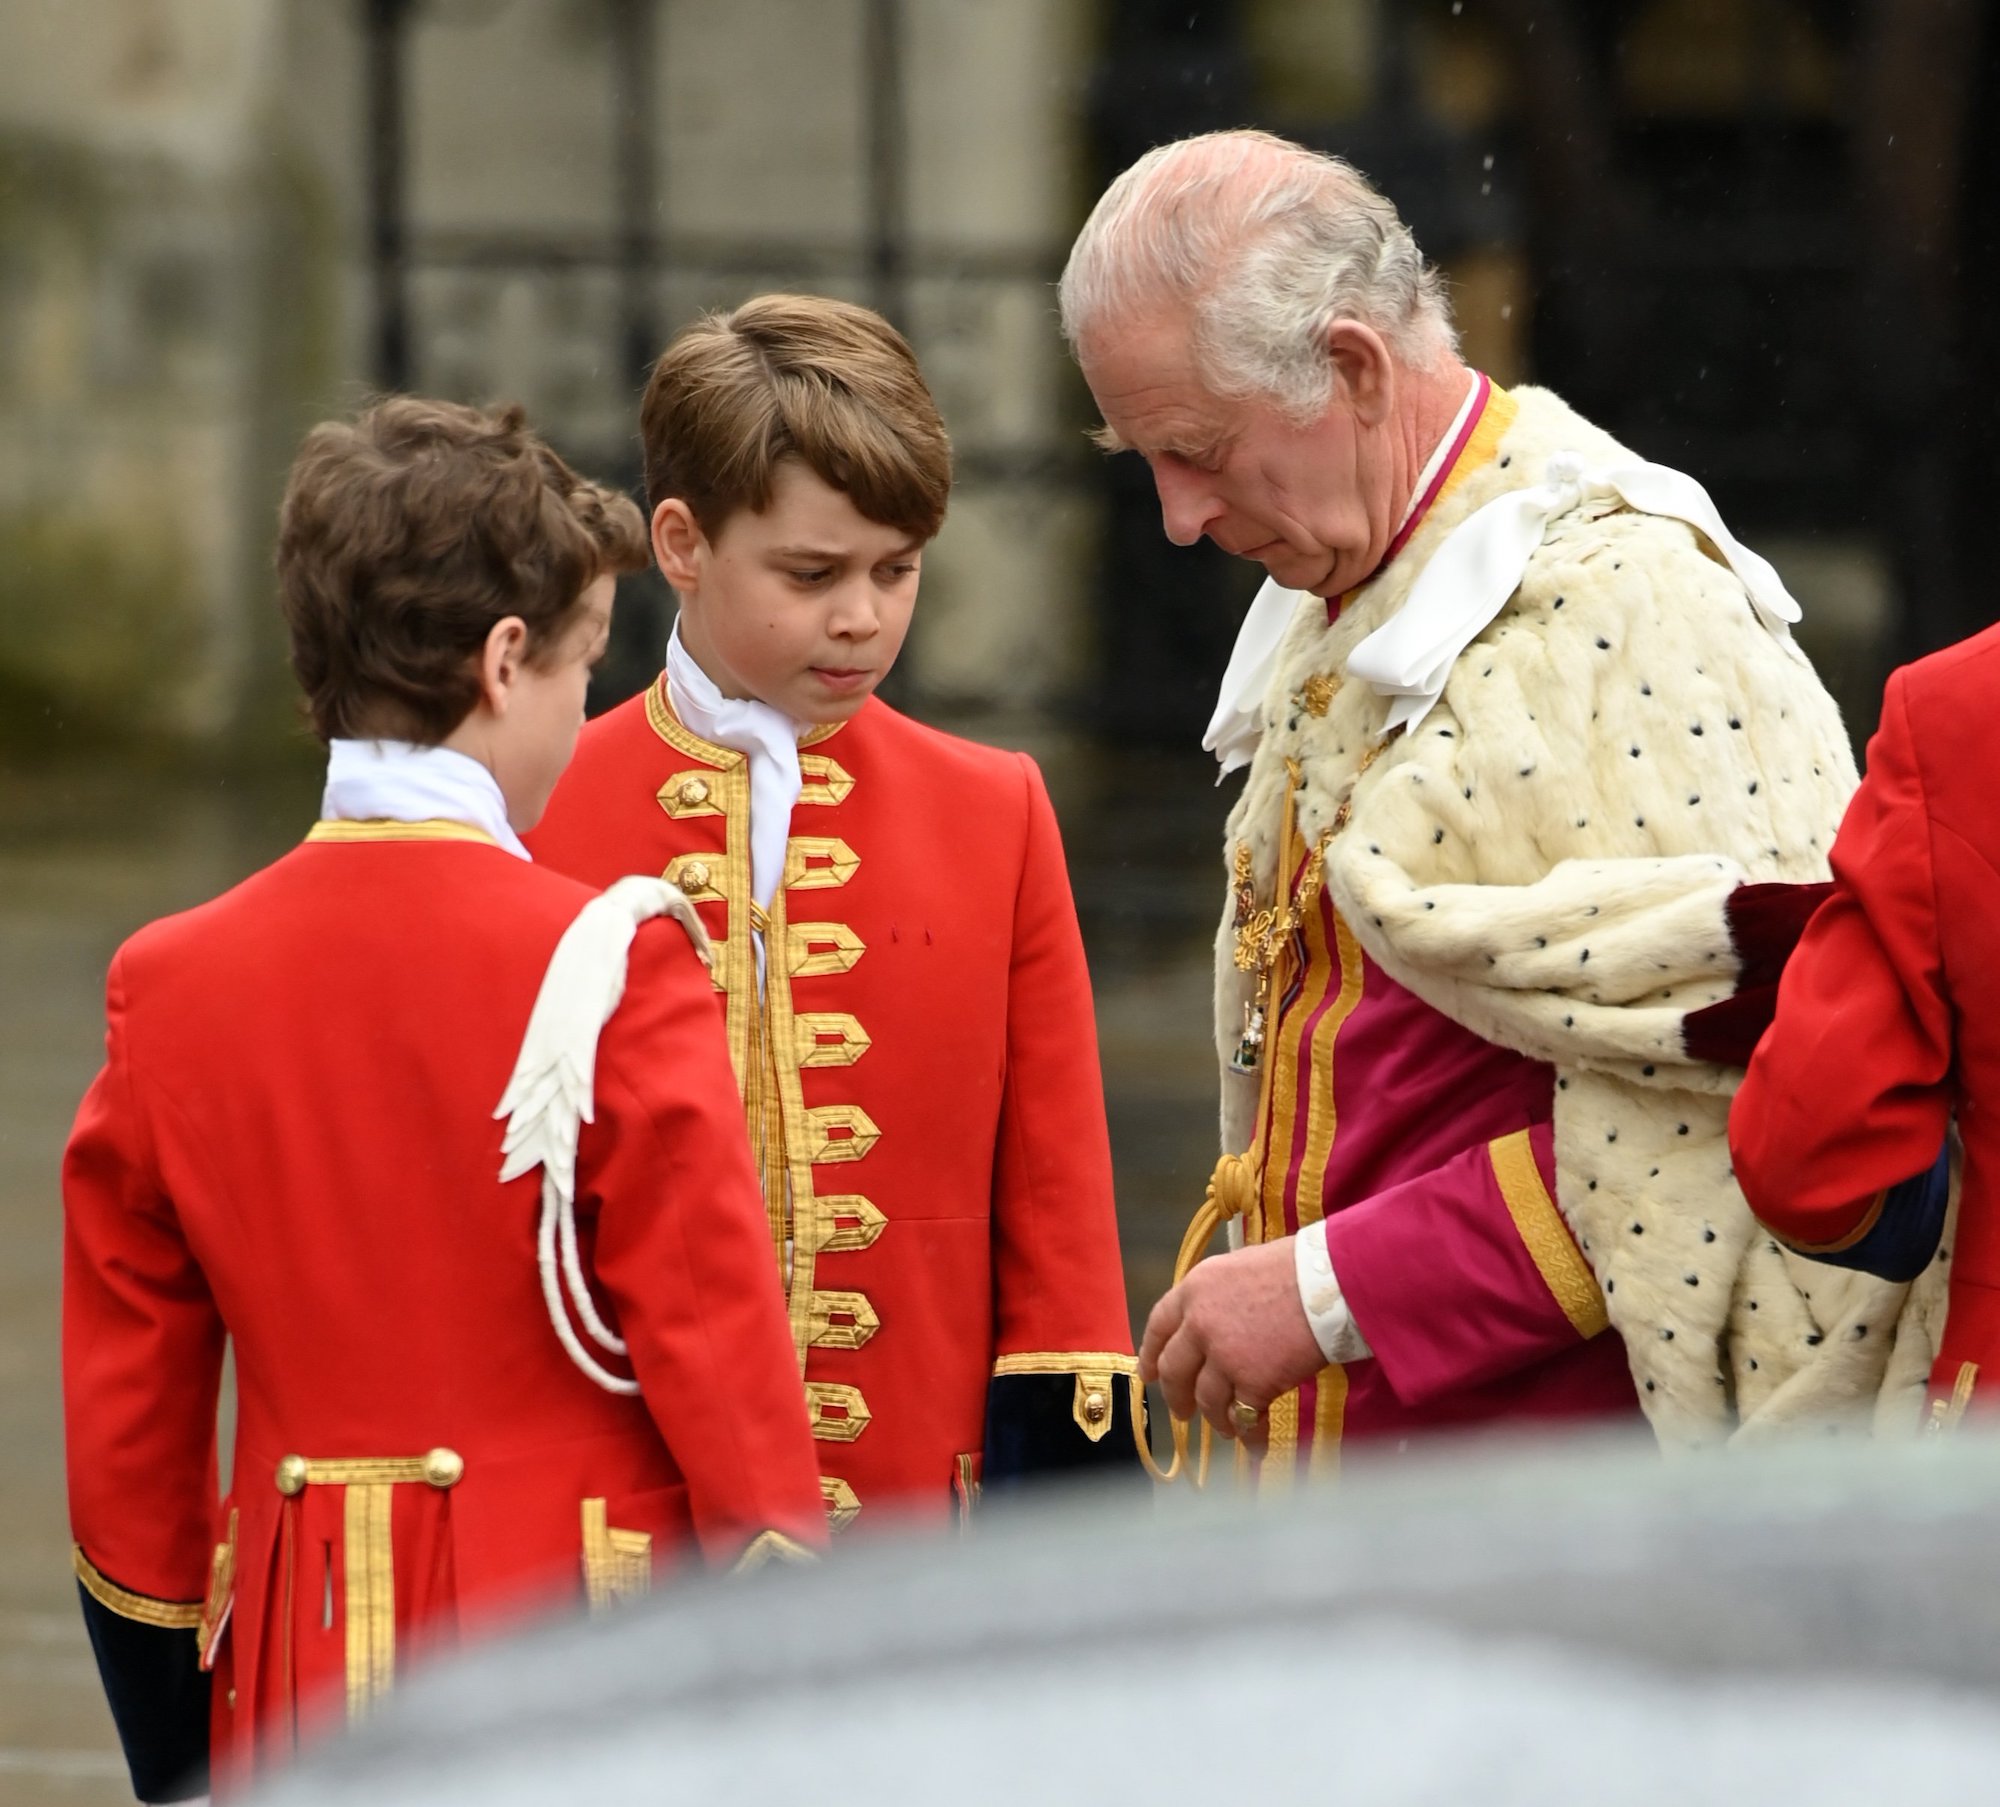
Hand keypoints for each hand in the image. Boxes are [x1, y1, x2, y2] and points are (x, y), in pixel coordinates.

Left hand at [1138, 1238, 1326, 1444]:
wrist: (1331, 1283)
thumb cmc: (1297, 1268)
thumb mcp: (1241, 1268)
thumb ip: (1219, 1298)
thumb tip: (1216, 1323)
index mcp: (1195, 1289)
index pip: (1159, 1325)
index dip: (1150, 1353)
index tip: (1149, 1374)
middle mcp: (1200, 1323)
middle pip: (1175, 1371)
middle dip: (1177, 1397)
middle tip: (1183, 1413)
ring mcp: (1224, 1356)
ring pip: (1207, 1400)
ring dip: (1216, 1420)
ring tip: (1228, 1429)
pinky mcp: (1253, 1382)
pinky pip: (1244, 1418)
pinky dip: (1250, 1435)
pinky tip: (1256, 1444)